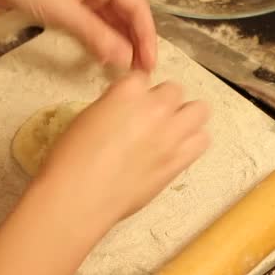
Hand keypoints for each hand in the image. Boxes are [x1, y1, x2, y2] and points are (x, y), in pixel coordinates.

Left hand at [0, 0, 156, 70]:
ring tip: (128, 68)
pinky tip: (108, 56)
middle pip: (129, 14)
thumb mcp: (63, 11)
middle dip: (137, 42)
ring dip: (122, 43)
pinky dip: (104, 39)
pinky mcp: (76, 1)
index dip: (147, 37)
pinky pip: (98, 22)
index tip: (150, 63)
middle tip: (141, 71)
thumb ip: (96, 36)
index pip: (138, 7)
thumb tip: (124, 60)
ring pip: (115, 20)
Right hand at [0, 72, 210, 274]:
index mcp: (128, 91)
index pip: (143, 78)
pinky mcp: (180, 159)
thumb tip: (127, 110)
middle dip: (164, 101)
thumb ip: (115, 105)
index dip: (137, 92)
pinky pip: (203, 140)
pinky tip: (178, 149)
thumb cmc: (71, 158)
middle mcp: (155, 107)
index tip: (131, 104)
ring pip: (200, 110)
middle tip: (151, 118)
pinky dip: (193, 141)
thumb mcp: (89, 117)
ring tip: (172, 131)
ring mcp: (172, 133)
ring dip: (186, 117)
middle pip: (175, 89)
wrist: (81, 197)